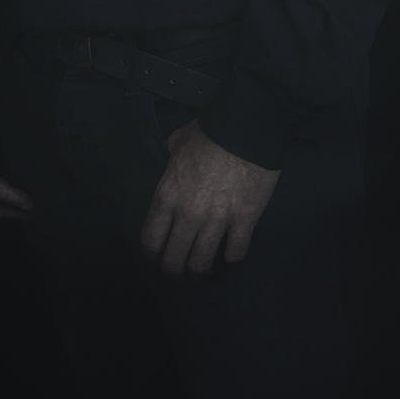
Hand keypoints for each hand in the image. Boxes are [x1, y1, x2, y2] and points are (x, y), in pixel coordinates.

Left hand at [139, 121, 280, 276]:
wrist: (249, 126)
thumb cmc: (211, 132)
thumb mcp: (176, 143)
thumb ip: (167, 161)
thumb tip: (168, 164)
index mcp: (167, 197)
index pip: (150, 242)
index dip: (154, 254)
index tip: (161, 253)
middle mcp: (188, 214)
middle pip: (173, 261)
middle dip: (176, 270)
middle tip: (182, 269)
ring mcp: (217, 219)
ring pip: (201, 264)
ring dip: (201, 271)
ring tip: (205, 270)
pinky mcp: (244, 219)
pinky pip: (235, 253)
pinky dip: (232, 257)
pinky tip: (231, 253)